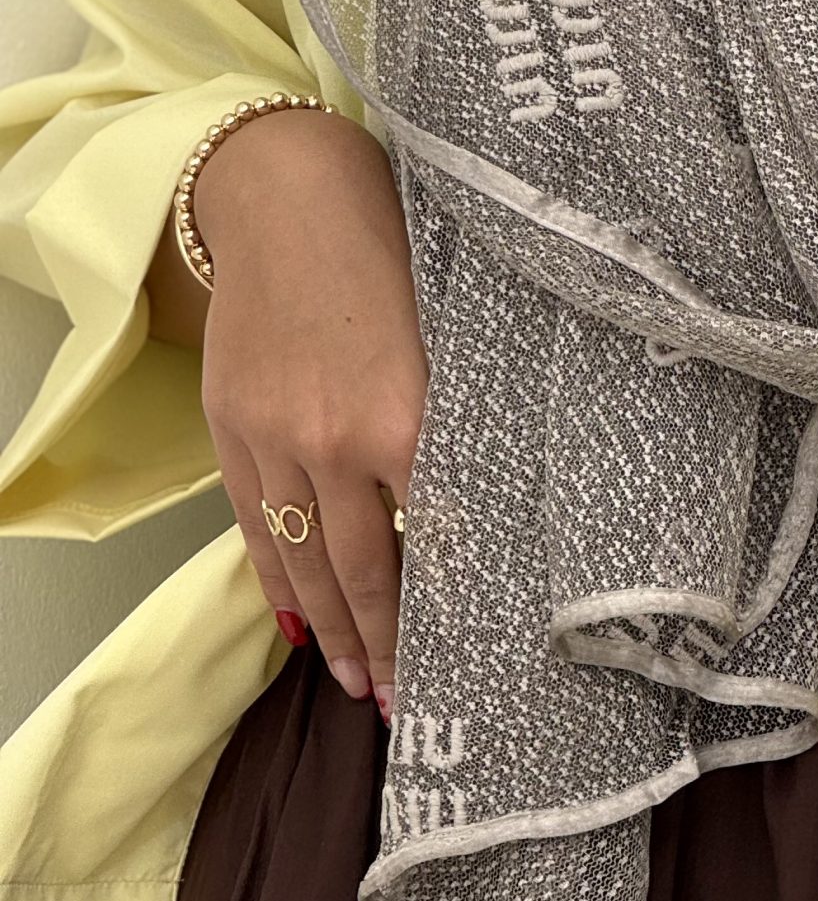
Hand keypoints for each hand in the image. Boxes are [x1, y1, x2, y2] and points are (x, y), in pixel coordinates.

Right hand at [151, 105, 424, 712]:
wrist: (286, 195)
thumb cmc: (398, 249)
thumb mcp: (456, 335)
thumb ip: (469, 420)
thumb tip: (502, 503)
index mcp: (412, 417)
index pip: (441, 539)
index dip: (456, 606)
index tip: (478, 660)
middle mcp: (340, 441)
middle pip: (369, 571)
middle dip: (391, 646)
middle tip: (409, 705)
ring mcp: (278, 440)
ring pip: (308, 562)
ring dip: (335, 631)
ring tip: (358, 684)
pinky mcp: (232, 429)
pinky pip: (256, 526)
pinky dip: (278, 581)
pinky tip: (300, 625)